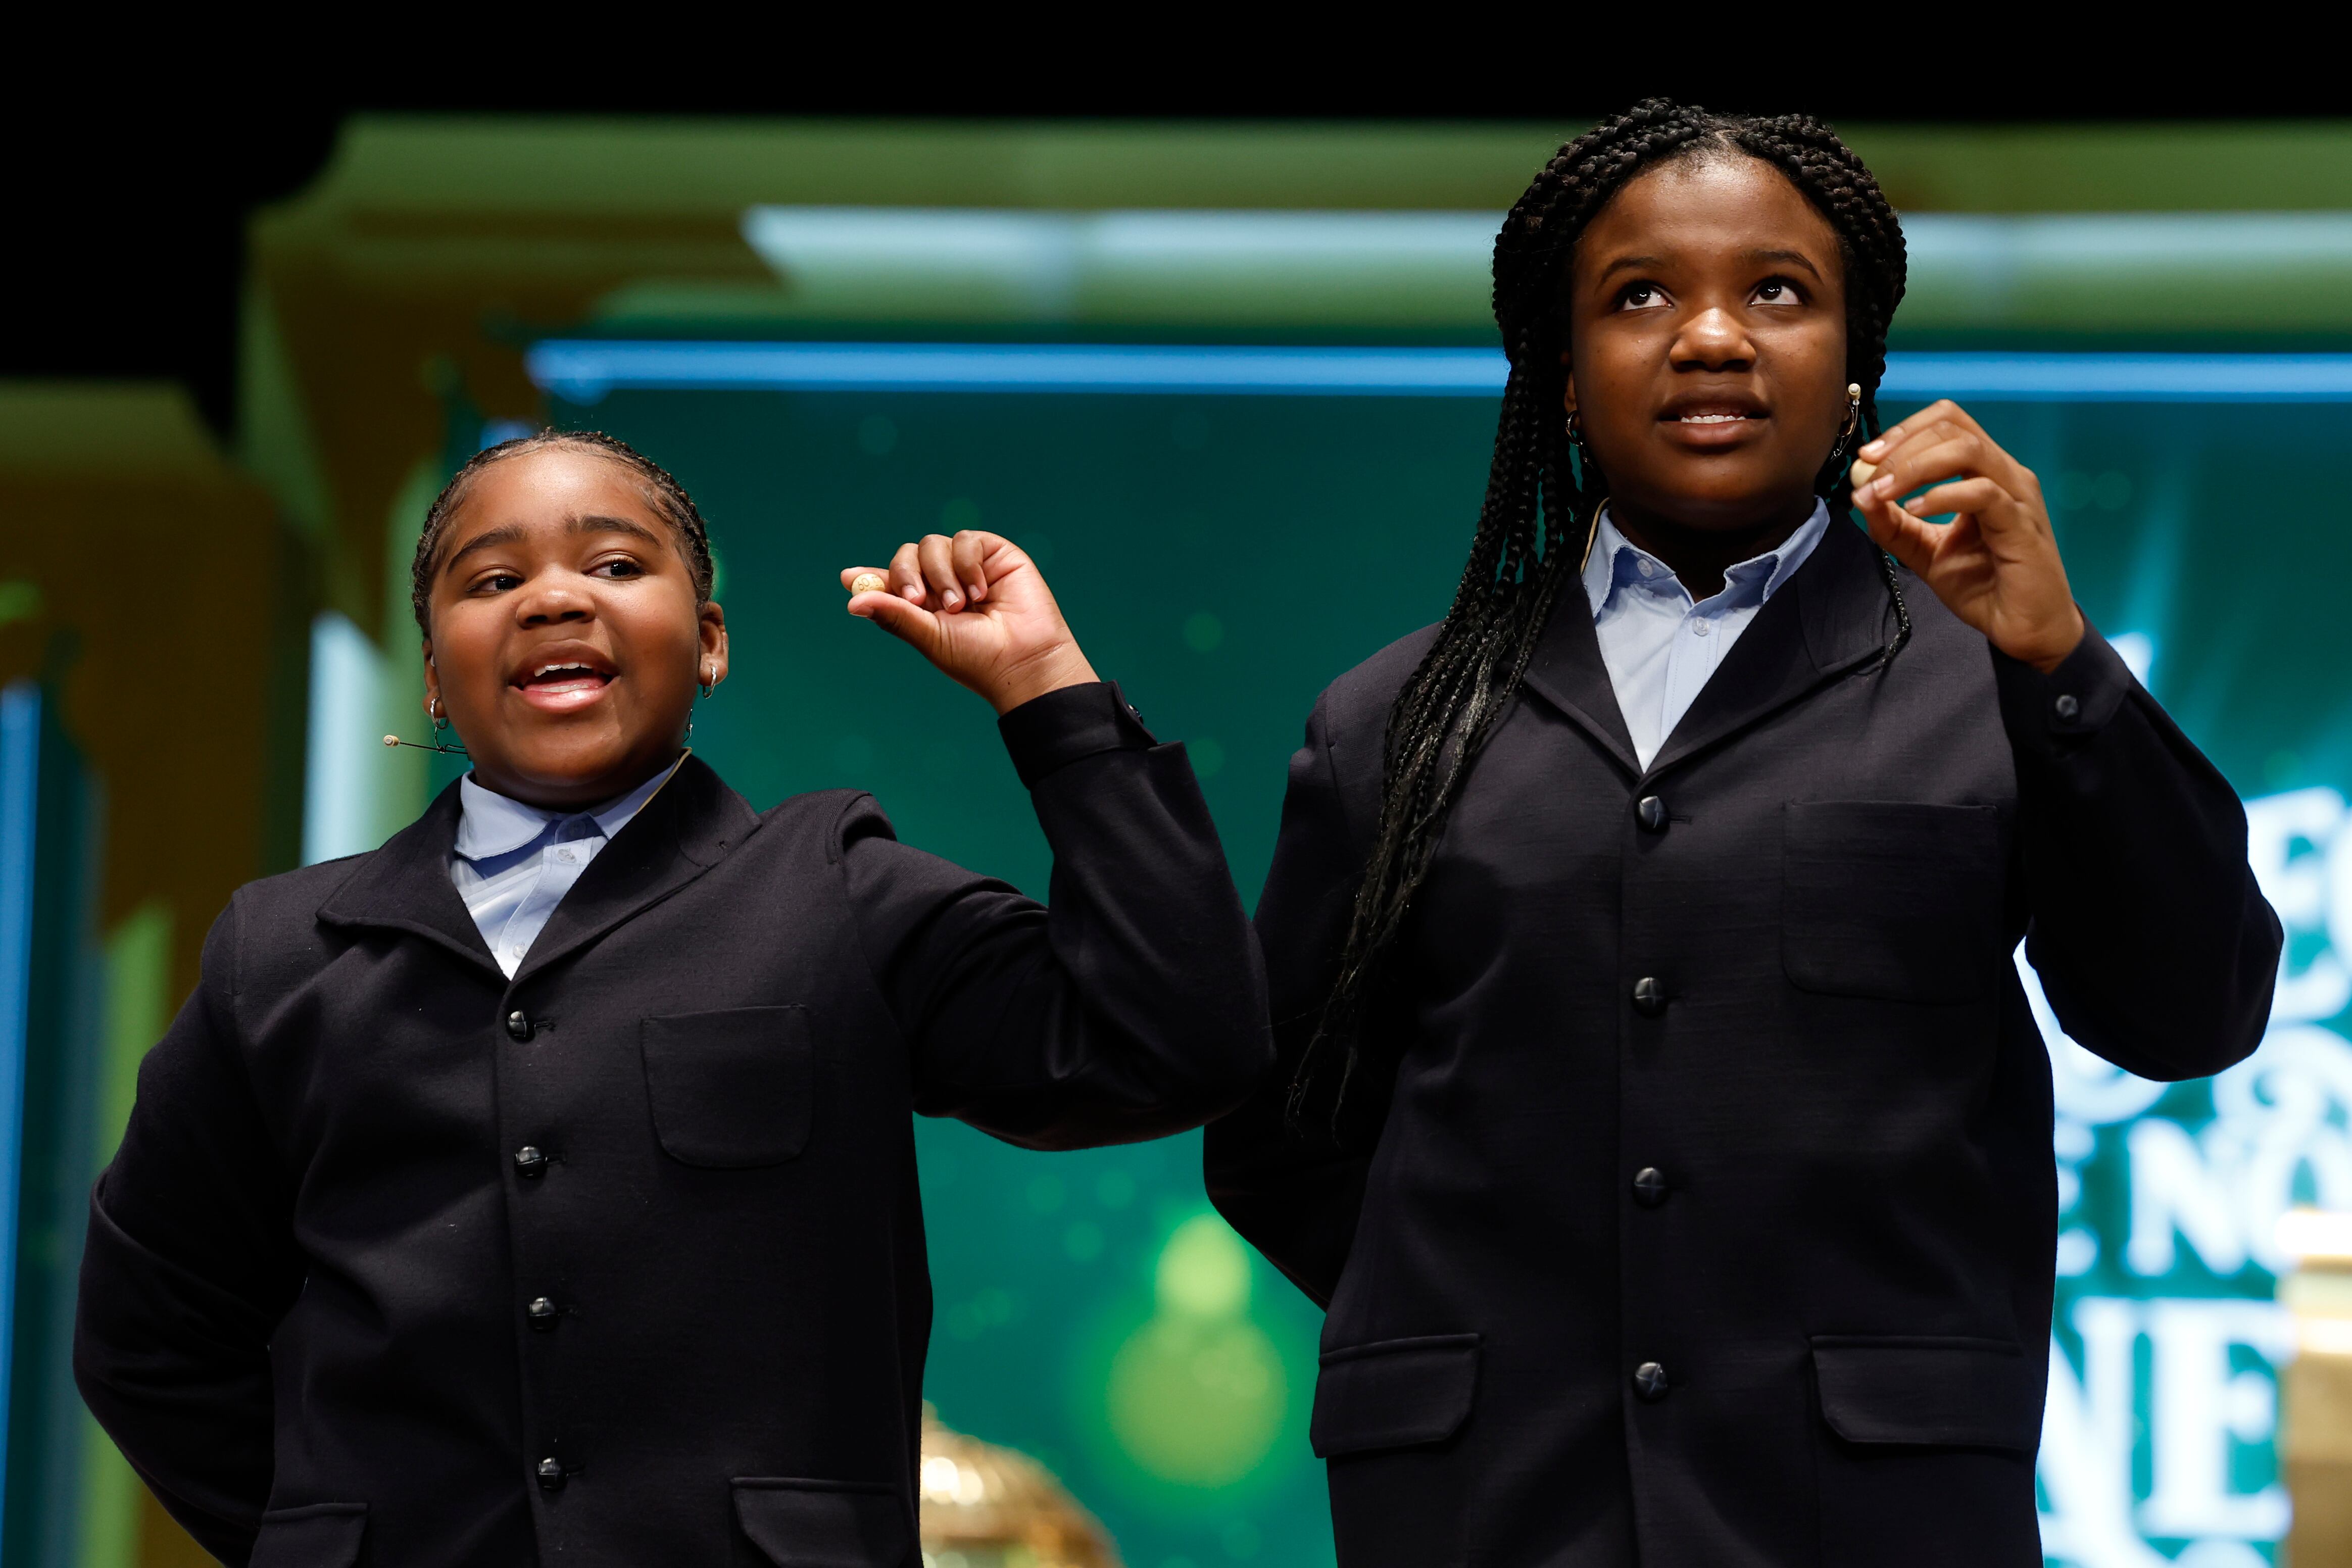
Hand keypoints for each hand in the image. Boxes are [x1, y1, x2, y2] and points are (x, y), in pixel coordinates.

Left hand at [841, 530, 1099, 714]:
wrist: (1024, 659)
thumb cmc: (978, 657)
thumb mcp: (929, 637)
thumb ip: (895, 615)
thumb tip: (851, 602)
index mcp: (922, 605)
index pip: (888, 582)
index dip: (868, 578)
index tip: (849, 579)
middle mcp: (940, 582)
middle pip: (905, 556)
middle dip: (904, 575)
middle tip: (917, 600)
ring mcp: (965, 566)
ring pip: (931, 545)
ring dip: (940, 575)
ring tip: (961, 606)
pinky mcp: (992, 553)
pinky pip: (964, 540)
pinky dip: (966, 564)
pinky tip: (981, 592)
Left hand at [1850, 400, 2084, 673]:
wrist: (2023, 629)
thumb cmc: (1983, 586)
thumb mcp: (1925, 552)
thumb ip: (1893, 525)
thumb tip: (1860, 495)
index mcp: (1984, 473)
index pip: (1948, 423)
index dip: (1904, 430)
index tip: (1867, 455)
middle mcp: (2005, 475)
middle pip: (1953, 427)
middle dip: (1902, 445)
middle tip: (1870, 474)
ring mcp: (2017, 496)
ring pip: (1968, 449)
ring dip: (1915, 465)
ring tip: (1883, 491)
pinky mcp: (2022, 524)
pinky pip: (1981, 493)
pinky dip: (1942, 495)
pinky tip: (1915, 510)